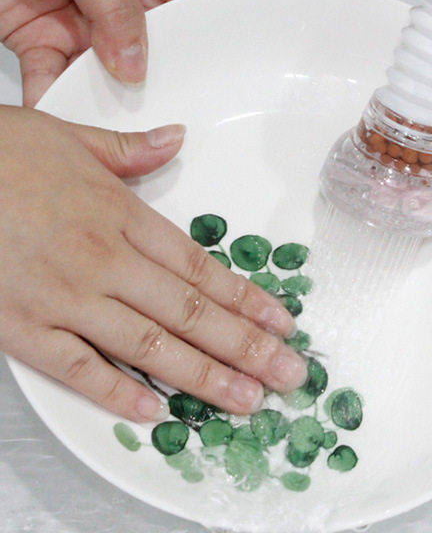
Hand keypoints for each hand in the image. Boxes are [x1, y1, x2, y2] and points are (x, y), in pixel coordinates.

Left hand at [0, 0, 206, 105]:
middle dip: (150, 79)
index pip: (189, 6)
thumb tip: (136, 59)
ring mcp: (83, 18)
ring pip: (106, 71)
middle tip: (153, 109)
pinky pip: (57, 75)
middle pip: (150, 48)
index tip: (201, 78)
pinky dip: (56, 95)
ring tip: (106, 118)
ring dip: (104, 95)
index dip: (200, 42)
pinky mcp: (43, 37)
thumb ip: (113, 3)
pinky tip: (60, 107)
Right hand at [0, 106, 307, 421]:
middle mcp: (103, 260)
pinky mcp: (21, 327)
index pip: (201, 268)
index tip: (283, 322)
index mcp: (122, 216)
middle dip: (247, 347)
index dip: (248, 299)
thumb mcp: (72, 138)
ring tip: (246, 398)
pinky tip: (156, 410)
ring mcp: (64, 297)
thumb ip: (131, 147)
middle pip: (190, 313)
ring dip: (204, 376)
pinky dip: (116, 392)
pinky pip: (76, 368)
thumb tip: (176, 137)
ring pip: (149, 344)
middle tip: (289, 374)